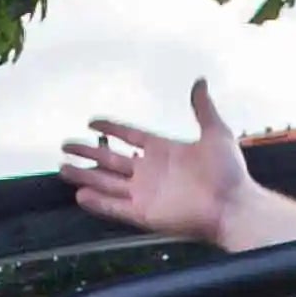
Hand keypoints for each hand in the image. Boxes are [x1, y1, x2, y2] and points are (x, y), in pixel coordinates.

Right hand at [60, 78, 256, 243]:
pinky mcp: (145, 214)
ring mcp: (146, 194)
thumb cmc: (228, 172)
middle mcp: (150, 172)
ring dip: (85, 176)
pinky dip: (98, 202)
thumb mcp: (215, 132)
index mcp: (163, 151)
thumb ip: (203, 108)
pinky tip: (79, 195)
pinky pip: (115, 207)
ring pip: (107, 183)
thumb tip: (200, 82)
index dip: (111, 129)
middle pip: (111, 160)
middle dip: (87, 153)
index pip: (130, 137)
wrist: (232, 205)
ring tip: (63, 168)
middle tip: (66, 146)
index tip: (92, 122)